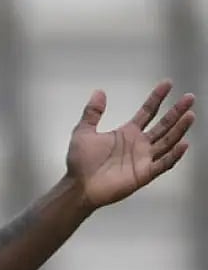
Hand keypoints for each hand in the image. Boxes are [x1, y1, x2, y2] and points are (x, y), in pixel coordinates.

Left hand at [66, 81, 194, 208]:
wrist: (78, 185)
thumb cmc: (80, 162)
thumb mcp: (83, 132)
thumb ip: (92, 112)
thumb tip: (99, 92)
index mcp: (127, 133)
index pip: (147, 112)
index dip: (157, 98)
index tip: (167, 83)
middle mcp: (139, 144)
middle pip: (163, 125)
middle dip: (176, 111)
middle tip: (189, 97)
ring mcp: (143, 159)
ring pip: (167, 141)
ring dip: (179, 129)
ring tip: (190, 115)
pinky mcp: (144, 174)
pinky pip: (163, 164)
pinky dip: (174, 155)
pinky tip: (183, 143)